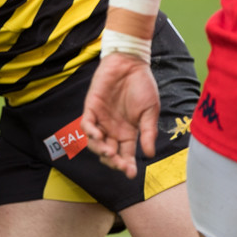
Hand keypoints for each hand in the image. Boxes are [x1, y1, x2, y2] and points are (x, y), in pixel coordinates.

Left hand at [81, 53, 159, 178]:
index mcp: (128, 132)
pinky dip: (90, 133)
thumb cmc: (142, 85)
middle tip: (120, 163)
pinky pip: (87, 125)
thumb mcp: (150, 111)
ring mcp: (101, 120)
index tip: (132, 174)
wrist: (131, 63)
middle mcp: (113, 129)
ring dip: (101, 150)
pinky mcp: (91, 108)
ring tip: (109, 152)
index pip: (126, 155)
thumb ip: (148, 132)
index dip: (127, 166)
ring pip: (95, 143)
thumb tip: (149, 155)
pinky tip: (98, 136)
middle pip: (109, 153)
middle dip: (113, 162)